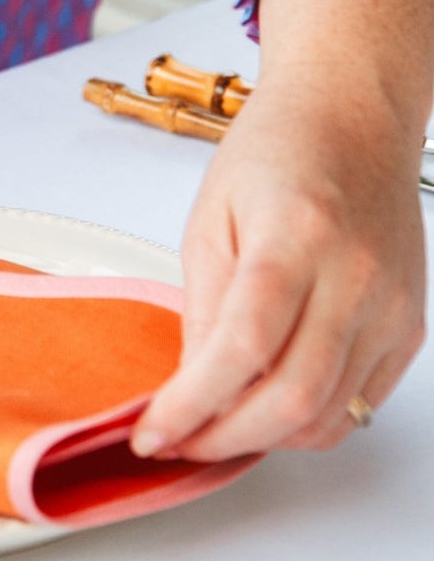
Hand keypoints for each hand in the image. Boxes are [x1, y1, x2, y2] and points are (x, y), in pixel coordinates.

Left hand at [132, 0, 432, 459]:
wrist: (354, 119)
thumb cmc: (274, 157)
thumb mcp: (208, 221)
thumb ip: (200, 308)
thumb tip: (189, 385)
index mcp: (295, 238)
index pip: (242, 349)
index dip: (192, 406)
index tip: (151, 434)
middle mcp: (355, 277)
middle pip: (291, 398)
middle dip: (221, 439)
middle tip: (176, 442)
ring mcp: (391, 307)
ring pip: (327, 416)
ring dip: (260, 440)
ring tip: (212, 427)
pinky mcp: (408, 327)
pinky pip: (357, 405)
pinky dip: (304, 424)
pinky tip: (262, 409)